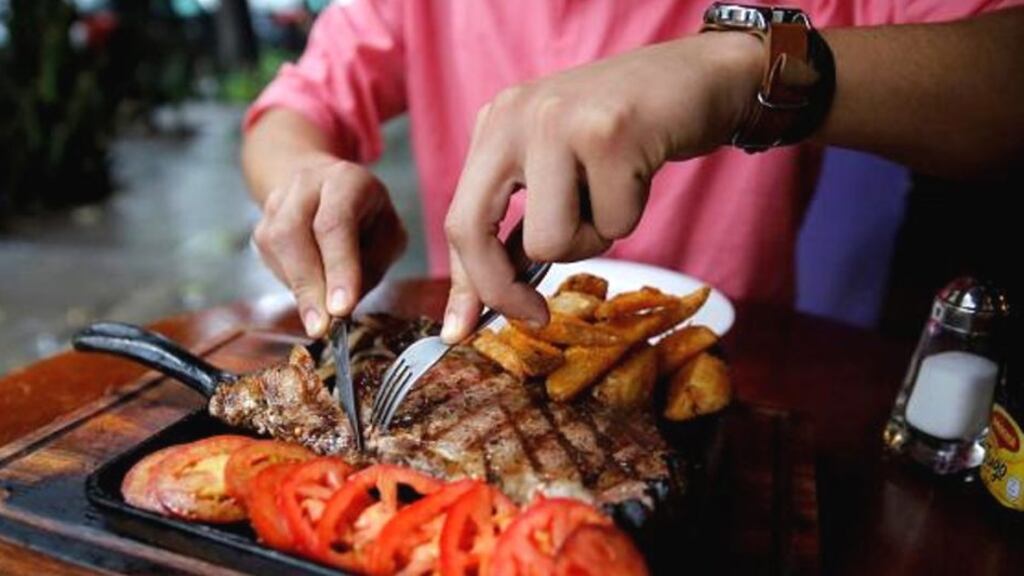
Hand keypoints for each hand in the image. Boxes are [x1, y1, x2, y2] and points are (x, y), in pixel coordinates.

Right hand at [253, 153, 405, 336]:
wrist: (326, 187)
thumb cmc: (367, 218)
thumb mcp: (388, 236)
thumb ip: (371, 267)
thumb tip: (341, 308)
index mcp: (346, 180)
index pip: (335, 224)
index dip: (338, 268)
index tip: (341, 308)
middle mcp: (306, 184)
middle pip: (295, 234)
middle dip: (310, 287)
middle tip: (323, 327)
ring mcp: (278, 202)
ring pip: (277, 247)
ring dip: (298, 289)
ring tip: (319, 318)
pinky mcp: (262, 225)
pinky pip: (271, 261)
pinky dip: (292, 284)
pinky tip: (311, 291)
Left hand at [441, 32, 761, 342]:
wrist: (698, 78)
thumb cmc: (627, 135)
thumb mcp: (556, 169)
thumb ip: (519, 223)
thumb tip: (486, 299)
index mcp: (496, 123)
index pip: (460, 218)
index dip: (465, 283)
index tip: (463, 331)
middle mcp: (515, 115)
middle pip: (474, 230)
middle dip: (503, 289)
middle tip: (537, 316)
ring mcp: (559, 120)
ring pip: (550, 240)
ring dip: (592, 238)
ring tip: (613, 194)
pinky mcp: (609, 132)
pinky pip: (612, 224)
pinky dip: (631, 214)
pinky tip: (640, 172)